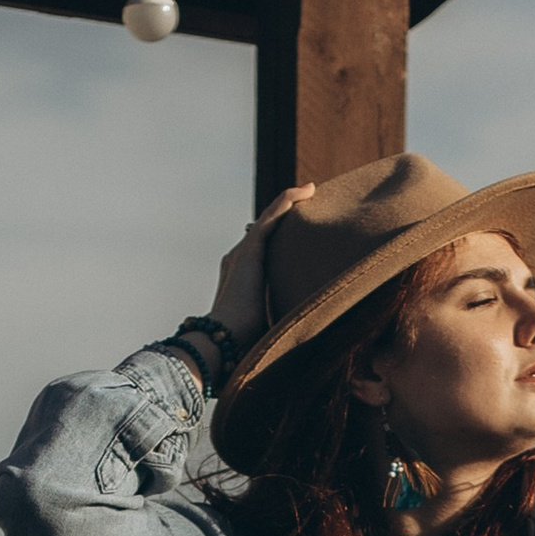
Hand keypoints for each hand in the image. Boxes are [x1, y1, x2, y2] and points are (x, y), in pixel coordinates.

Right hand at [208, 184, 312, 347]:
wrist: (223, 339)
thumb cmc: (244, 344)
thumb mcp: (267, 326)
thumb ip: (280, 321)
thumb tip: (303, 333)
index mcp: (240, 277)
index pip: (261, 248)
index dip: (278, 235)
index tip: (298, 232)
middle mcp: (238, 259)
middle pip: (265, 229)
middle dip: (285, 215)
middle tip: (309, 202)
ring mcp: (242, 252)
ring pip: (269, 218)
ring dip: (289, 202)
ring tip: (310, 191)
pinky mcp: (250, 249)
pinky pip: (272, 217)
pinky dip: (288, 202)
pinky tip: (306, 192)